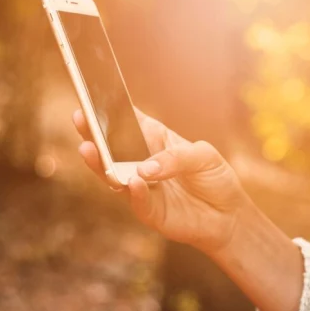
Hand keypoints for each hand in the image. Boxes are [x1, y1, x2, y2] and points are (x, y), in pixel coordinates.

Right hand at [73, 108, 251, 255]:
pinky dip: (134, 191)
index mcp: (153, 140)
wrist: (229, 215)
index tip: (93, 95)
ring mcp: (142, 188)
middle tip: (80, 118)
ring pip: (113, 175)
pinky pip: (138, 201)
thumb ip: (176, 157)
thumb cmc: (215, 178)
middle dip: (93, 133)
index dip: (110, 109)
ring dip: (101, 163)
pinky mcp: (150, 212)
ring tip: (90, 149)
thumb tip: (146, 168)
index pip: (127, 121)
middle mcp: (140, 162)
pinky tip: (131, 180)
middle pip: (111, 147)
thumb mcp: (203, 156)